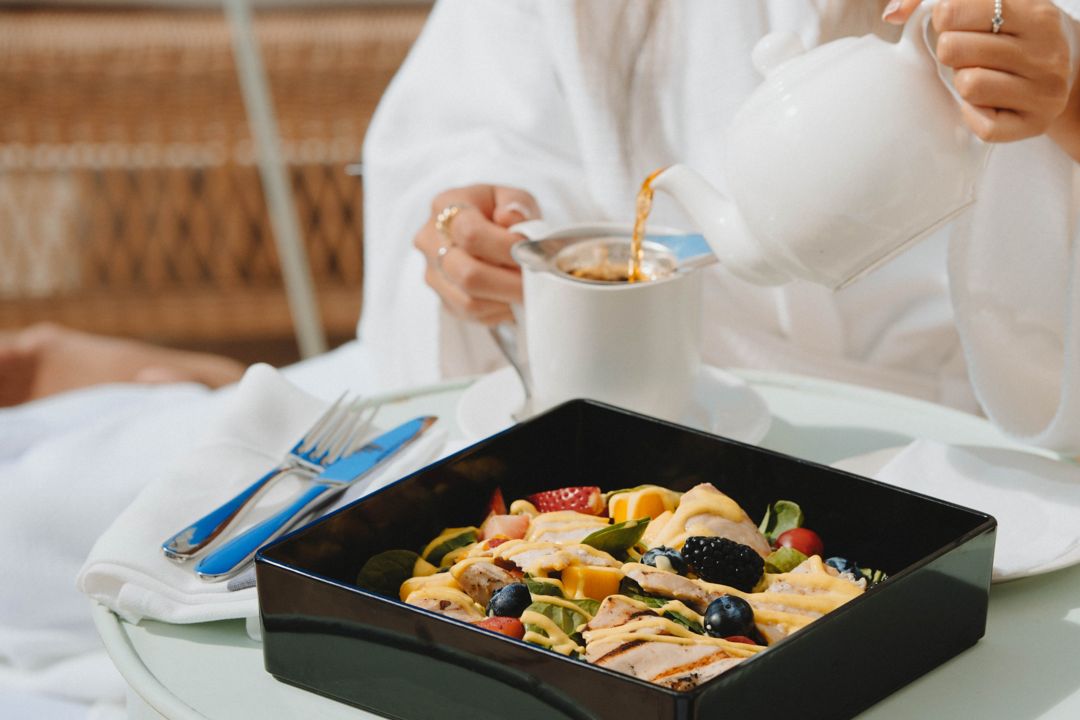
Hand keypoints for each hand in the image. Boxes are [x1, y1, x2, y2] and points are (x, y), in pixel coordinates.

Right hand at [414, 185, 539, 325]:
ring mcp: (433, 273)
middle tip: (538, 283)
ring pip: (468, 301)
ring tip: (529, 291)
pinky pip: (471, 315)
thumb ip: (516, 203)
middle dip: (510, 283)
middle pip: (467, 274)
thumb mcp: (512, 197)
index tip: (533, 255)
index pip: (470, 234)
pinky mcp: (442, 298)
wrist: (485, 230)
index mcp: (445, 206)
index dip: (505, 249)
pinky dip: (498, 311)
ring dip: (506, 300)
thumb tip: (510, 218)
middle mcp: (430, 241)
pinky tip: (513, 299)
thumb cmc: (499, 211)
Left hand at [884, 0, 1072, 142]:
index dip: (944, 19)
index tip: (959, 23)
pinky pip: (984, 125)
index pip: (952, 11)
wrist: (1068, 68)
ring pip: (968, 86)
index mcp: (1034, 13)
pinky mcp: (1036, 124)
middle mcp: (1046, 51)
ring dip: (964, 81)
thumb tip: (891, 16)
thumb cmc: (1014, 35)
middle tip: (971, 53)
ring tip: (983, 74)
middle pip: (952, 50)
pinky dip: (975, 115)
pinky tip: (988, 102)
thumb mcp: (993, 5)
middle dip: (952, 51)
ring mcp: (1044, 90)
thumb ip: (941, 2)